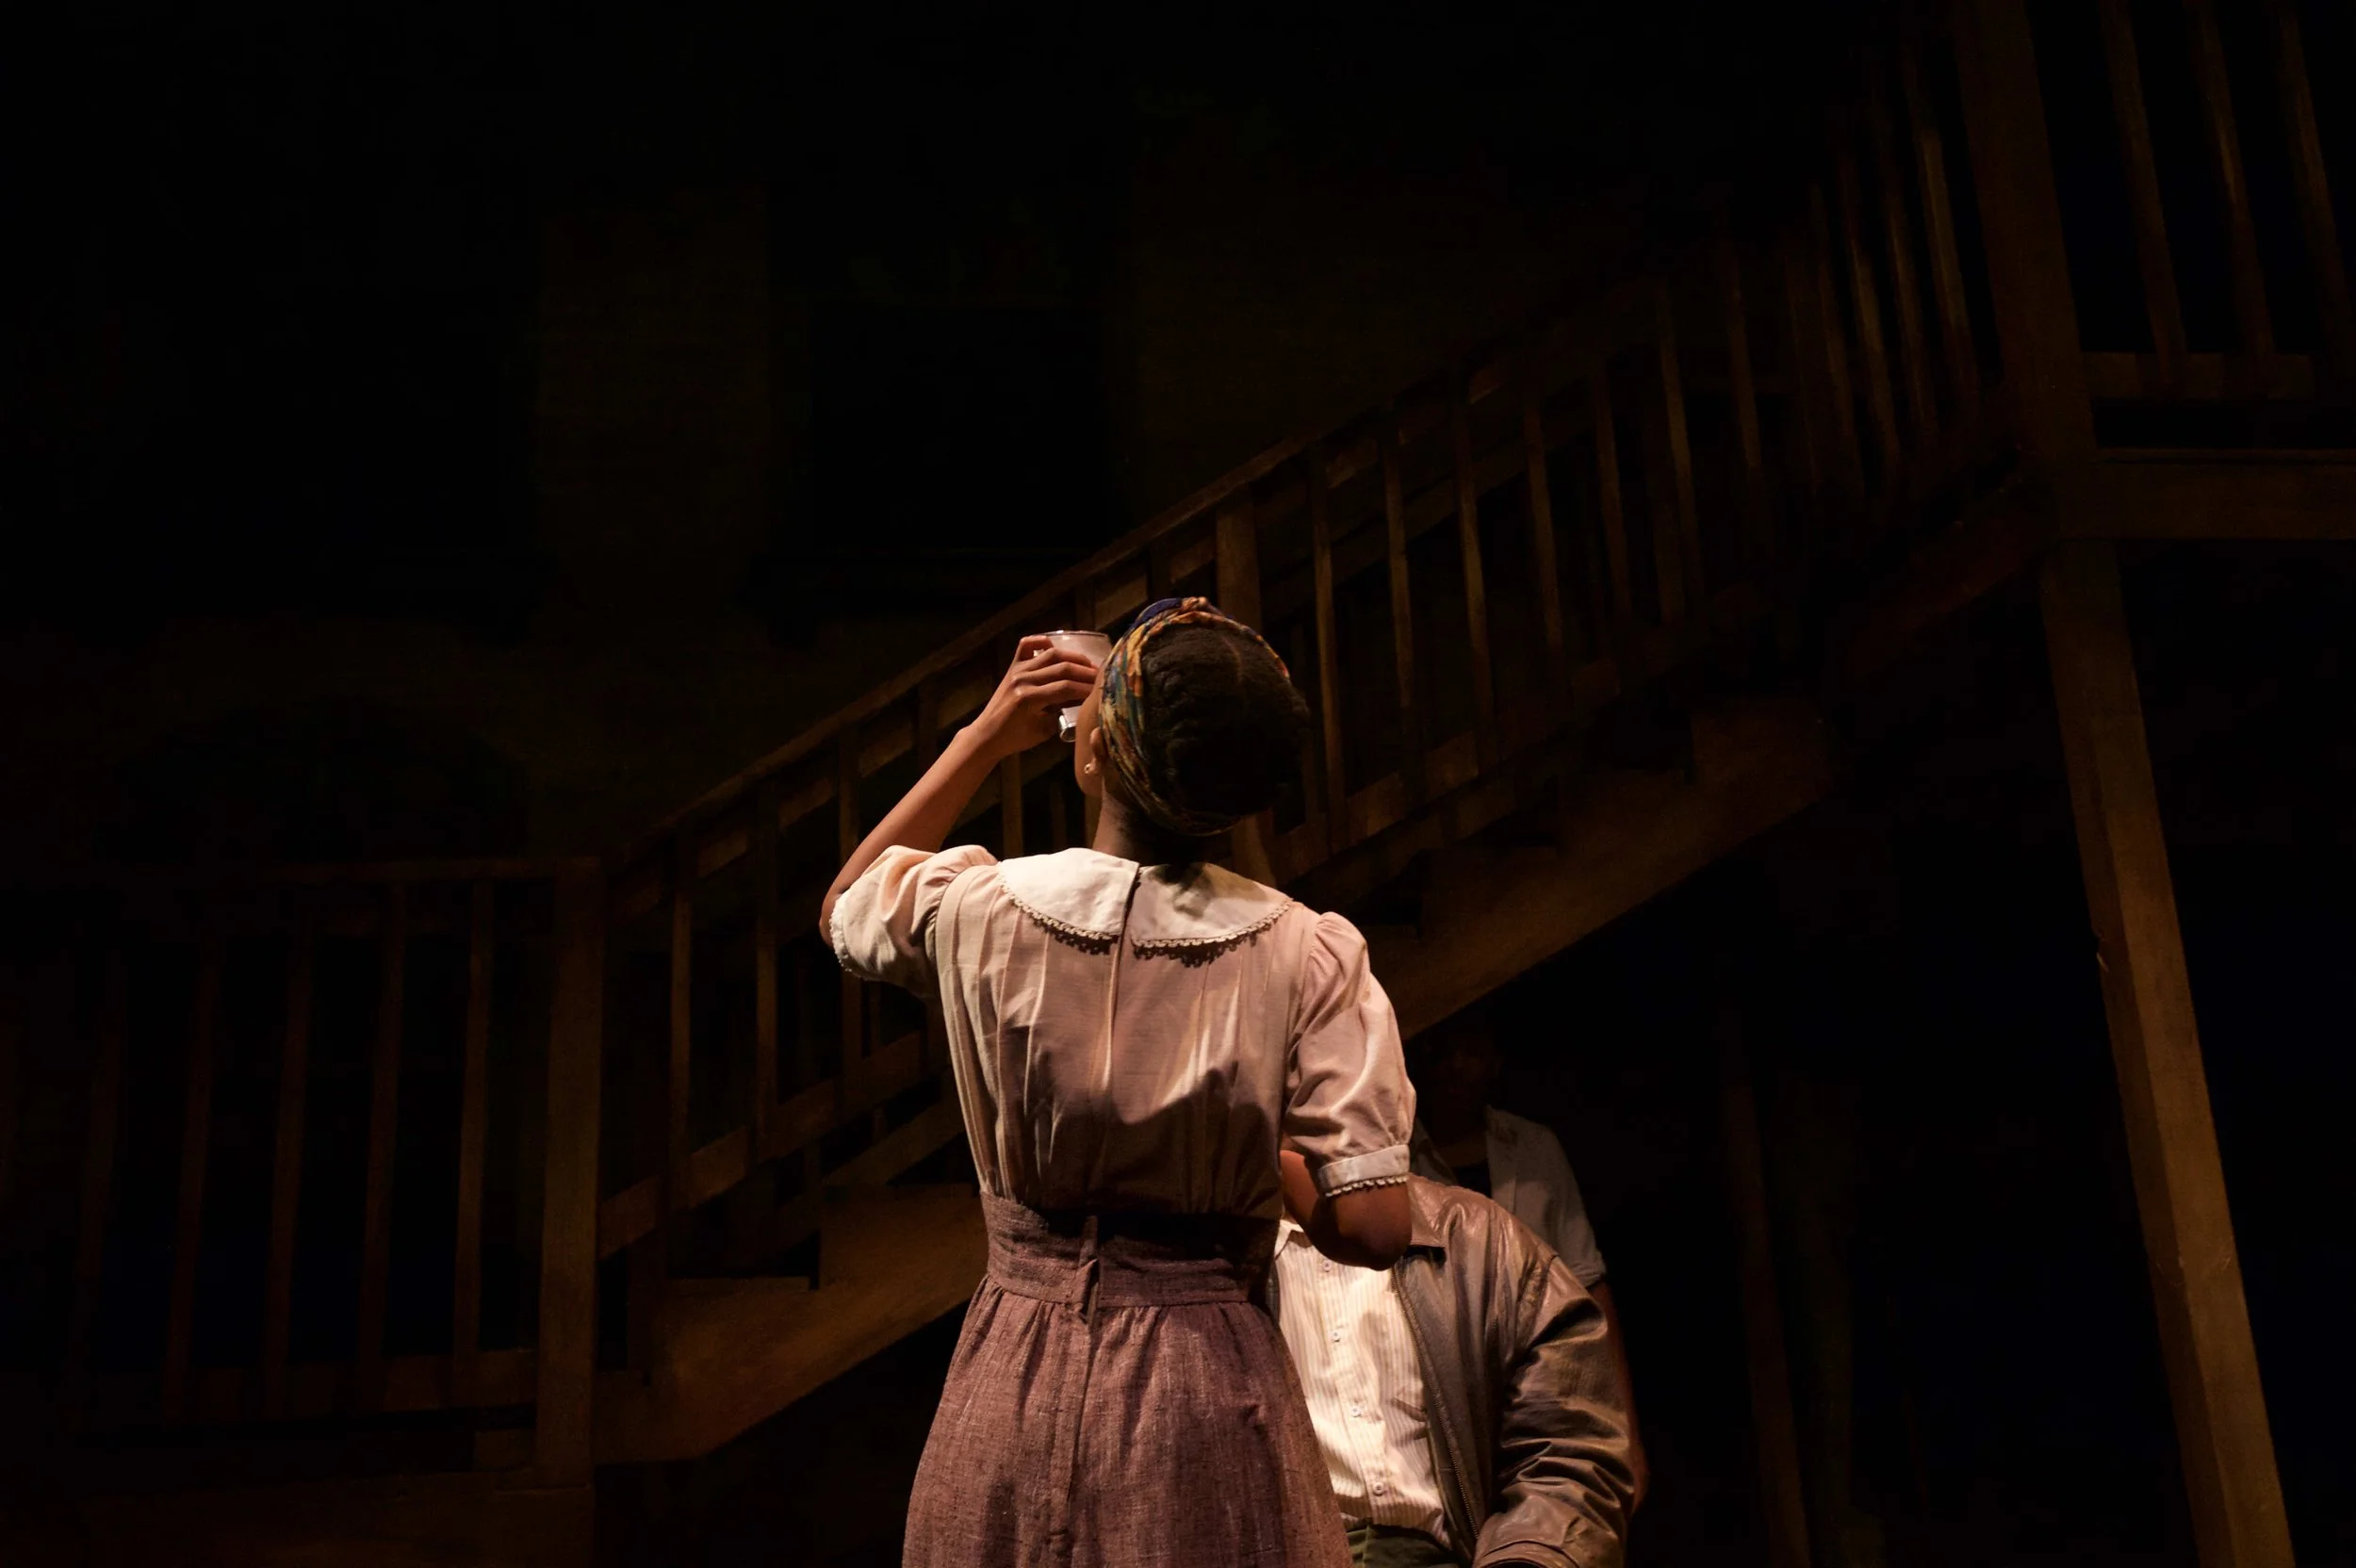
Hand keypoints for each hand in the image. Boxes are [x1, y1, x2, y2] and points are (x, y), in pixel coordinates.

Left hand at [968, 636, 1099, 758]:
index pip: (1065, 688)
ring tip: (1088, 664)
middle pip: (1061, 669)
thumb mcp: (1044, 730)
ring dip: (1072, 658)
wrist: (987, 734)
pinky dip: (1041, 641)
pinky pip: (1027, 645)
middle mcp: (1023, 679)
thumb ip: (1063, 715)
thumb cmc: (1015, 738)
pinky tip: (1055, 646)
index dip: (1086, 689)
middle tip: (1102, 676)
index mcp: (1029, 699)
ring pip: (1050, 654)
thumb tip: (1083, 703)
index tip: (1102, 690)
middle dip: (1085, 672)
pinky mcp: (1013, 666)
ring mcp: (1017, 670)